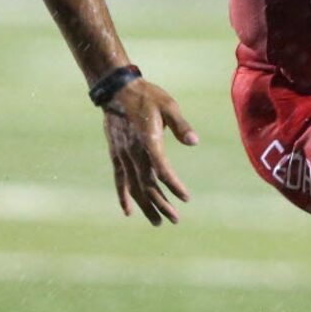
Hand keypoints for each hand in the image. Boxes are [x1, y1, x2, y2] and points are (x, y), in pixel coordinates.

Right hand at [102, 79, 197, 225]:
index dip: (174, 185)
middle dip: (161, 204)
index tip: (186, 198)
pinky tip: (128, 212)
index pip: (162, 169)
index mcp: (149, 141)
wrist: (117, 90)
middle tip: (175, 219)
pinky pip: (119, 180)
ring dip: (146, 205)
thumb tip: (194, 142)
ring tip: (157, 222)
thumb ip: (181, 125)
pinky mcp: (116, 154)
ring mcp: (123, 155)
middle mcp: (134, 152)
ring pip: (134, 186)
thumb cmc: (147, 96)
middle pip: (148, 184)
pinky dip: (124, 196)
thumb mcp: (169, 106)